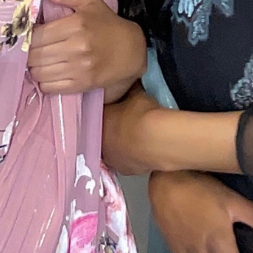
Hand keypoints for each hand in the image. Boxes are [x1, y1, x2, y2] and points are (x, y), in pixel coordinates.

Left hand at [28, 0, 146, 102]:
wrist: (131, 50)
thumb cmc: (107, 23)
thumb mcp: (90, 0)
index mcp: (76, 25)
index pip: (38, 35)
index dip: (28, 36)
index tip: (28, 34)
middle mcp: (76, 48)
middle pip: (35, 55)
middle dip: (28, 52)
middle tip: (31, 48)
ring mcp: (79, 69)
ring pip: (39, 73)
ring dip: (34, 67)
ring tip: (39, 60)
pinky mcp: (81, 85)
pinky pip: (49, 87)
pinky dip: (43, 81)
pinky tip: (48, 72)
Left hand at [103, 85, 241, 174]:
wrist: (157, 140)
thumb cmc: (141, 113)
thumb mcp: (135, 93)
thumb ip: (128, 88)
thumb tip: (129, 81)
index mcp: (95, 123)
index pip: (96, 115)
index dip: (106, 110)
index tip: (115, 105)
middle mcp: (99, 144)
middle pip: (103, 134)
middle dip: (112, 127)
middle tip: (126, 118)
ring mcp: (113, 161)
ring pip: (115, 149)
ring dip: (122, 142)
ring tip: (137, 133)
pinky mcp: (128, 172)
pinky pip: (128, 159)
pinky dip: (133, 152)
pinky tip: (144, 145)